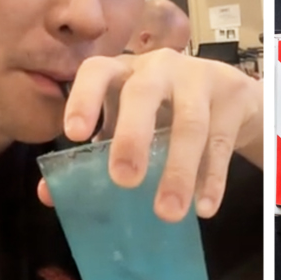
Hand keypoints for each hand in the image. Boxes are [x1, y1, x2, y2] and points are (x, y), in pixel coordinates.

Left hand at [48, 48, 264, 220]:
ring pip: (190, 123)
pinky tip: (203, 208)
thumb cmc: (164, 110)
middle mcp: (160, 67)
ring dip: (178, 170)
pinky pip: (221, 142)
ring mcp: (200, 78)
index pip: (97, 71)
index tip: (73, 136)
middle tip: (124, 180)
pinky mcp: (232, 96)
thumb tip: (48, 195)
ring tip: (167, 212)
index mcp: (124, 71)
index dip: (84, 99)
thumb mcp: (127, 124)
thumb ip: (92, 155)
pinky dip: (212, 178)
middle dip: (133, 136)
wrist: (229, 94)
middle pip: (144, 93)